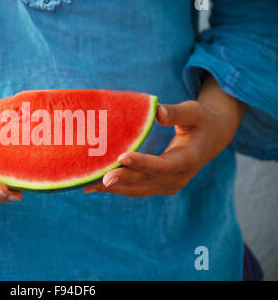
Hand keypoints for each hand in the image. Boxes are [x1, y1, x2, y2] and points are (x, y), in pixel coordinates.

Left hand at [83, 74, 246, 196]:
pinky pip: (135, 188)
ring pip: (137, 189)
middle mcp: (178, 178)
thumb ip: (177, 112)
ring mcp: (168, 185)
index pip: (163, 165)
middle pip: (146, 181)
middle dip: (122, 180)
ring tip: (88, 185)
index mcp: (188, 159)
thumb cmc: (201, 121)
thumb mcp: (194, 112)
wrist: (211, 139)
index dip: (143, 163)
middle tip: (99, 179)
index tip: (122, 158)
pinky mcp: (158, 186)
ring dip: (113, 188)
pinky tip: (94, 185)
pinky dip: (116, 187)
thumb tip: (157, 111)